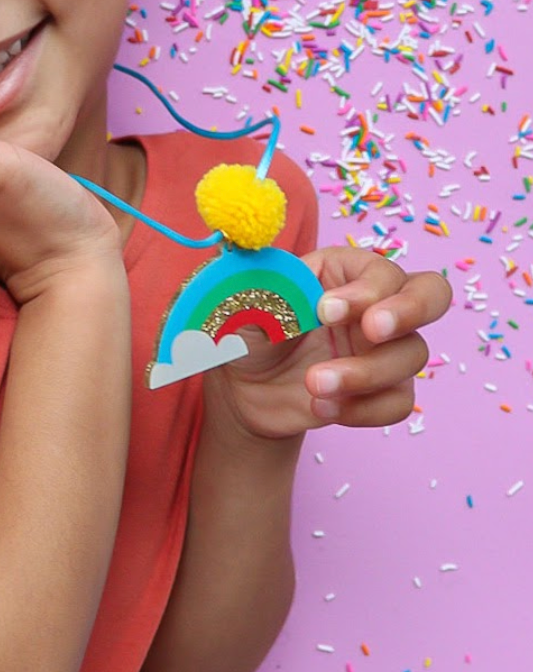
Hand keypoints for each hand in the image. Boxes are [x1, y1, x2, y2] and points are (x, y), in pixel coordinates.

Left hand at [206, 247, 448, 441]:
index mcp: (343, 270)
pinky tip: (322, 408)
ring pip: (411, 355)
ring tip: (313, 384)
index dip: (364, 289)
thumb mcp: (240, 303)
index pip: (380, 269)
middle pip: (431, 294)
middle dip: (408, 310)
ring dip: (364, 373)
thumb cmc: (245, 331)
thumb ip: (255, 284)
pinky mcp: (382, 389)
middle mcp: (374, 304)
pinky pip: (400, 401)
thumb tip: (258, 262)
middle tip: (371, 331)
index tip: (325, 310)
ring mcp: (383, 348)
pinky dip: (364, 409)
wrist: (243, 388)